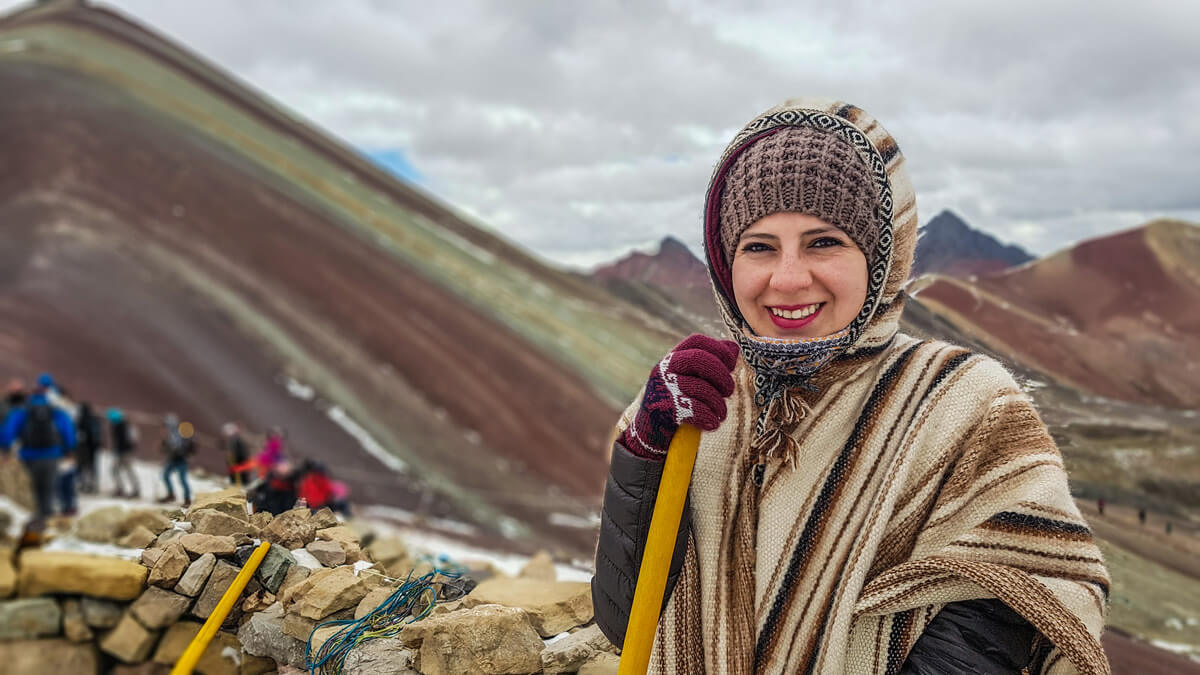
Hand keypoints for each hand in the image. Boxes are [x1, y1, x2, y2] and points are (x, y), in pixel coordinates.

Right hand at [619, 334, 738, 459]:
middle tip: (729, 391)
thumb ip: (712, 362)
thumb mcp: (692, 378)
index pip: (697, 341)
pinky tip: (713, 423)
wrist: (652, 430)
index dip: (718, 349)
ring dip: (718, 403)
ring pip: (699, 387)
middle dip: (721, 375)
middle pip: (698, 359)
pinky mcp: (663, 408)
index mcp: (674, 357)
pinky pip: (694, 409)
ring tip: (721, 413)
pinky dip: (709, 417)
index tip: (731, 365)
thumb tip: (734, 348)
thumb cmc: (680, 400)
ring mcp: (663, 387)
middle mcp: (665, 368)